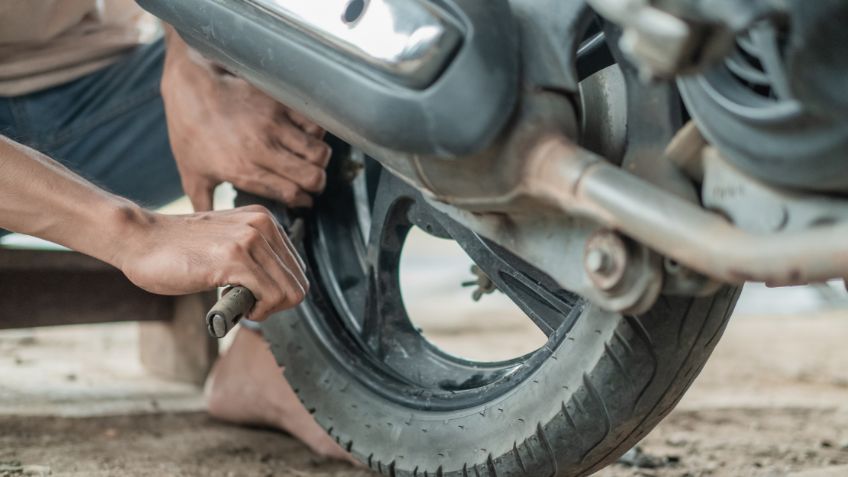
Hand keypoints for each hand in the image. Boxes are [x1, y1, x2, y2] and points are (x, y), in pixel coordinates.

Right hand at [118, 205, 307, 320]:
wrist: (139, 238)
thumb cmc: (177, 248)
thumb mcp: (228, 242)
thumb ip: (255, 256)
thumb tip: (281, 287)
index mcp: (265, 221)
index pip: (297, 270)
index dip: (276, 292)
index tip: (251, 295)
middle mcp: (263, 225)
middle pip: (298, 284)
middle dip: (275, 304)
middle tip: (246, 304)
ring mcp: (250, 240)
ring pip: (289, 293)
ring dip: (265, 309)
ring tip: (237, 303)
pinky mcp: (234, 258)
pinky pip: (269, 296)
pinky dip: (256, 311)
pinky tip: (232, 304)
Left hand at [161, 32, 330, 211]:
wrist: (190, 85)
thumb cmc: (189, 131)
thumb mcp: (192, 175)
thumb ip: (205, 205)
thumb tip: (211, 231)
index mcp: (244, 170)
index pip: (292, 194)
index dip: (302, 201)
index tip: (302, 200)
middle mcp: (263, 149)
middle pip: (313, 177)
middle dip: (316, 185)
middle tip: (310, 182)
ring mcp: (274, 125)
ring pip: (319, 153)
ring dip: (319, 161)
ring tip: (310, 160)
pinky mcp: (280, 104)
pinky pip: (314, 124)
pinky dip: (316, 134)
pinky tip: (305, 136)